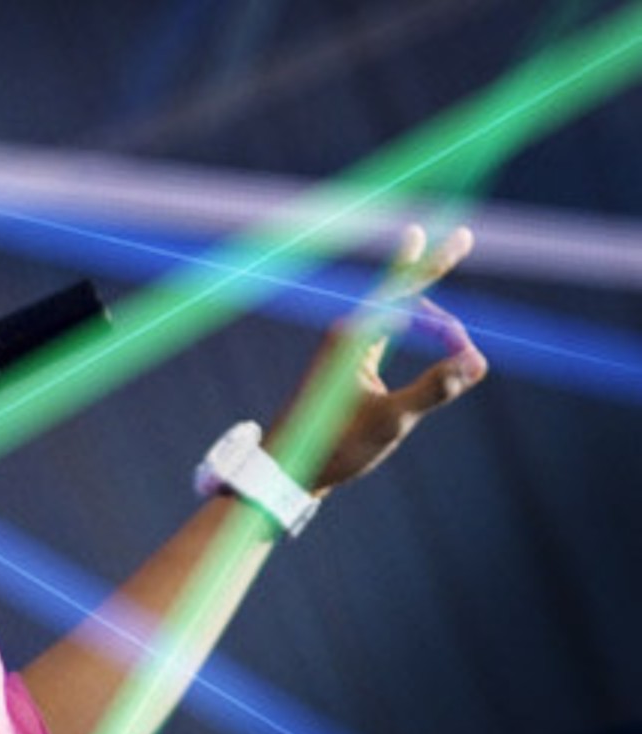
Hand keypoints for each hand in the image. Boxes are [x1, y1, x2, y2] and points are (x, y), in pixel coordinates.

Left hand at [278, 224, 488, 492]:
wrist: (288, 468)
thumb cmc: (333, 448)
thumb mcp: (388, 422)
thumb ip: (431, 390)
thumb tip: (476, 362)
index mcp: (352, 339)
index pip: (404, 296)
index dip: (438, 291)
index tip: (466, 305)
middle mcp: (347, 336)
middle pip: (395, 290)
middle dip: (426, 265)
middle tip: (460, 235)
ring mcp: (345, 349)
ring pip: (387, 305)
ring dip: (412, 280)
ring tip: (423, 243)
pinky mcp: (347, 365)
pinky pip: (381, 325)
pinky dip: (402, 309)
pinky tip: (404, 307)